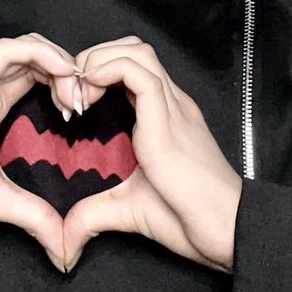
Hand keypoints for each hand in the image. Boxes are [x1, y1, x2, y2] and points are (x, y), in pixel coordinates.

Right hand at [0, 34, 80, 269]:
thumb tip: (64, 249)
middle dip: (70, 75)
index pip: (37, 78)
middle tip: (87, 104)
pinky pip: (11, 50)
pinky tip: (63, 74)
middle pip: (39, 60)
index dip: (66, 88)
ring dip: (61, 65)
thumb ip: (33, 215)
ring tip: (77, 95)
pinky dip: (43, 56)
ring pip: (30, 48)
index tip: (84, 115)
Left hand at [61, 37, 242, 273]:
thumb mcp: (128, 211)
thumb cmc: (188, 218)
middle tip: (71, 93)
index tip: (72, 106)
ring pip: (135, 51)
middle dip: (94, 58)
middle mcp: (170, 103)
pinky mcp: (168, 119)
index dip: (96, 74)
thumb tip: (65, 243)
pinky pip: (139, 73)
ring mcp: (172, 106)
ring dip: (98, 61)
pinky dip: (107, 71)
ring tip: (79, 94)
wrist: (226, 228)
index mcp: (164, 116)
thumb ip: (94, 215)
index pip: (131, 68)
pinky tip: (89, 93)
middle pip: (132, 48)